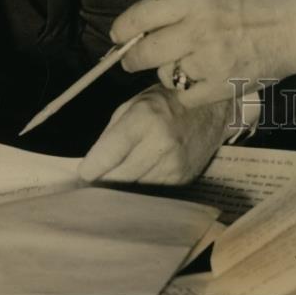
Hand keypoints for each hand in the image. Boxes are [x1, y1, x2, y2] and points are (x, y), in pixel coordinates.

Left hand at [78, 83, 231, 184]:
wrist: (211, 107)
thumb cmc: (165, 102)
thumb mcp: (133, 104)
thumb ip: (110, 134)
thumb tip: (90, 168)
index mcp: (143, 119)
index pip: (104, 157)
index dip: (89, 169)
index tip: (84, 172)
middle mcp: (160, 144)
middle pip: (115, 179)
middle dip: (102, 180)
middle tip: (97, 177)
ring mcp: (173, 165)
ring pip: (132, 190)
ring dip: (122, 186)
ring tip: (121, 173)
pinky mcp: (182, 179)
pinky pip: (150, 192)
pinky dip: (141, 187)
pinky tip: (142, 174)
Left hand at [112, 0, 295, 107]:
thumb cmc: (259, 3)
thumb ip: (181, 7)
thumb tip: (144, 27)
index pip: (141, 15)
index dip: (122, 29)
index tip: (118, 36)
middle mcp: (198, 28)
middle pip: (144, 51)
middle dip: (132, 57)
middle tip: (132, 59)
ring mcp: (210, 60)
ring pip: (166, 75)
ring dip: (170, 72)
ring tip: (188, 64)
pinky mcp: (222, 86)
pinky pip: (186, 97)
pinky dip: (188, 92)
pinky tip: (201, 80)